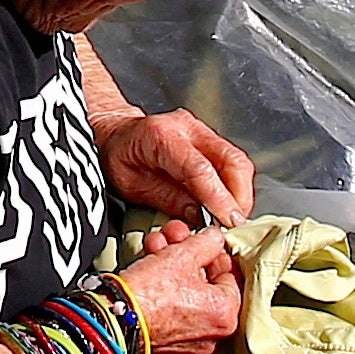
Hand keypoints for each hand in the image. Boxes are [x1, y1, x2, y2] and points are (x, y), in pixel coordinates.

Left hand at [102, 106, 256, 225]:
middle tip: (234, 225)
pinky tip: (226, 205)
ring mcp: (201, 130)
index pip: (200, 169)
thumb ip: (168, 199)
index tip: (229, 222)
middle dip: (239, 197)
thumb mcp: (132, 186)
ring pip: (238, 161)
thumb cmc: (117, 157)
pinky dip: (235, 187)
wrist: (114, 133)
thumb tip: (201, 218)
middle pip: (231, 160)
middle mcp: (187, 127)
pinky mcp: (209, 138)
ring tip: (229, 219)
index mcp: (161, 136)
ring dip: (240, 193)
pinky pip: (232, 162)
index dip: (219, 198)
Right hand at [119, 225, 244, 353]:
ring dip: (171, 273)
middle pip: (205, 285)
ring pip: (186, 300)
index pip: (229, 272)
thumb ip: (206, 242)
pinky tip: (148, 280)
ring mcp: (190, 347)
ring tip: (152, 253)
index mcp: (226, 312)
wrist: (111, 323)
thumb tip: (214, 238)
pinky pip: (172, 319)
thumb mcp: (181, 254)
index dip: (211, 250)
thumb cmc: (147, 294)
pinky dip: (163, 301)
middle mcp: (213, 335)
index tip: (198, 240)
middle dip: (185, 258)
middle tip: (171, 241)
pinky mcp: (168, 352)